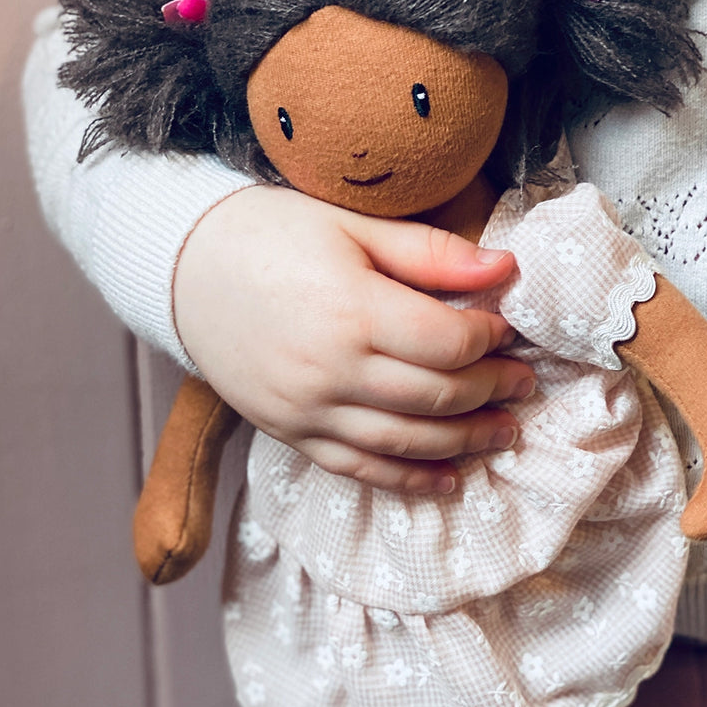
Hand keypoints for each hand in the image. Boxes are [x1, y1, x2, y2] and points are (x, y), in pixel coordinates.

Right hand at [173, 186, 534, 492]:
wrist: (183, 269)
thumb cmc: (271, 234)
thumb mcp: (351, 226)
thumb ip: (430, 252)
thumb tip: (506, 267)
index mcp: (351, 309)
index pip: (449, 343)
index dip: (490, 339)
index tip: (507, 329)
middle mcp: (331, 369)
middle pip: (436, 396)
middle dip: (491, 391)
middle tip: (523, 382)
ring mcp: (308, 410)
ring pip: (407, 442)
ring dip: (467, 441)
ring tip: (506, 430)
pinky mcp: (290, 433)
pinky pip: (360, 469)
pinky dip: (409, 479)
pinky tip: (449, 479)